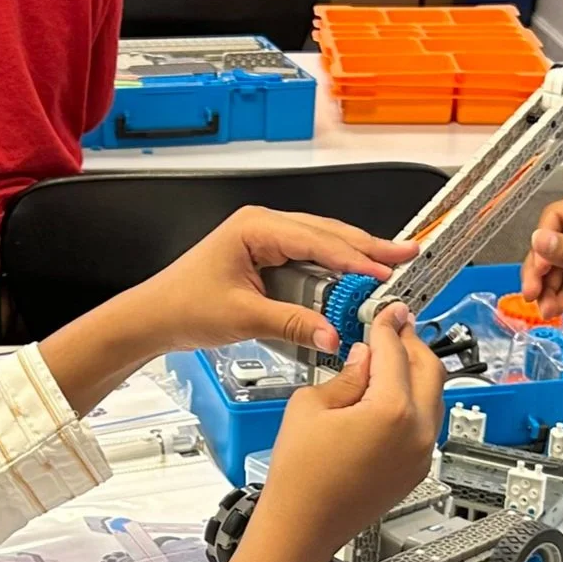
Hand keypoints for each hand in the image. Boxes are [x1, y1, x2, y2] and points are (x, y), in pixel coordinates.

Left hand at [142, 206, 416, 354]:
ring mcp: (267, 240)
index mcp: (256, 228)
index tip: (383, 273)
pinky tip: (358, 278)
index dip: (354, 258)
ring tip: (392, 265)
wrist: (155, 317)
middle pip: (328, 234)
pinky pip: (311, 260)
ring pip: (323, 244)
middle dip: (369, 247)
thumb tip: (332, 335)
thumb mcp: (244, 317)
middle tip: (407, 255)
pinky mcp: (269, 259)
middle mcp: (264, 227)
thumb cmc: (184, 307)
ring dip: (357, 257)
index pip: (317, 240)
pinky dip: (337, 270)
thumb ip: (293, 324)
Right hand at [250, 303, 445, 561]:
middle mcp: (417, 432)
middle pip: (430, 370)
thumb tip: (365, 358)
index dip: (388, 324)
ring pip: (433, 397)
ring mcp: (421, 454)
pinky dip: (413, 402)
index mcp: (392, 410)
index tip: (388, 311)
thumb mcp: (311, 405)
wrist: (303, 527)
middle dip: (412, 344)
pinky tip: (388, 396)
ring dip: (416, 373)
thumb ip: (347, 375)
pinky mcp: (416, 469)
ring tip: (389, 361)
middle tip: (394, 328)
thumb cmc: (300, 476)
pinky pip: (425, 424)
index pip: (395, 351)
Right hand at [521, 185, 562, 329]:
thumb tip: (538, 241)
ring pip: (562, 264)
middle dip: (543, 270)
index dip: (543, 244)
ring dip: (551, 286)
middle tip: (533, 294)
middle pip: (555, 242)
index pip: (558, 216)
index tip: (538, 270)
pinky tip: (558, 308)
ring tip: (548, 310)